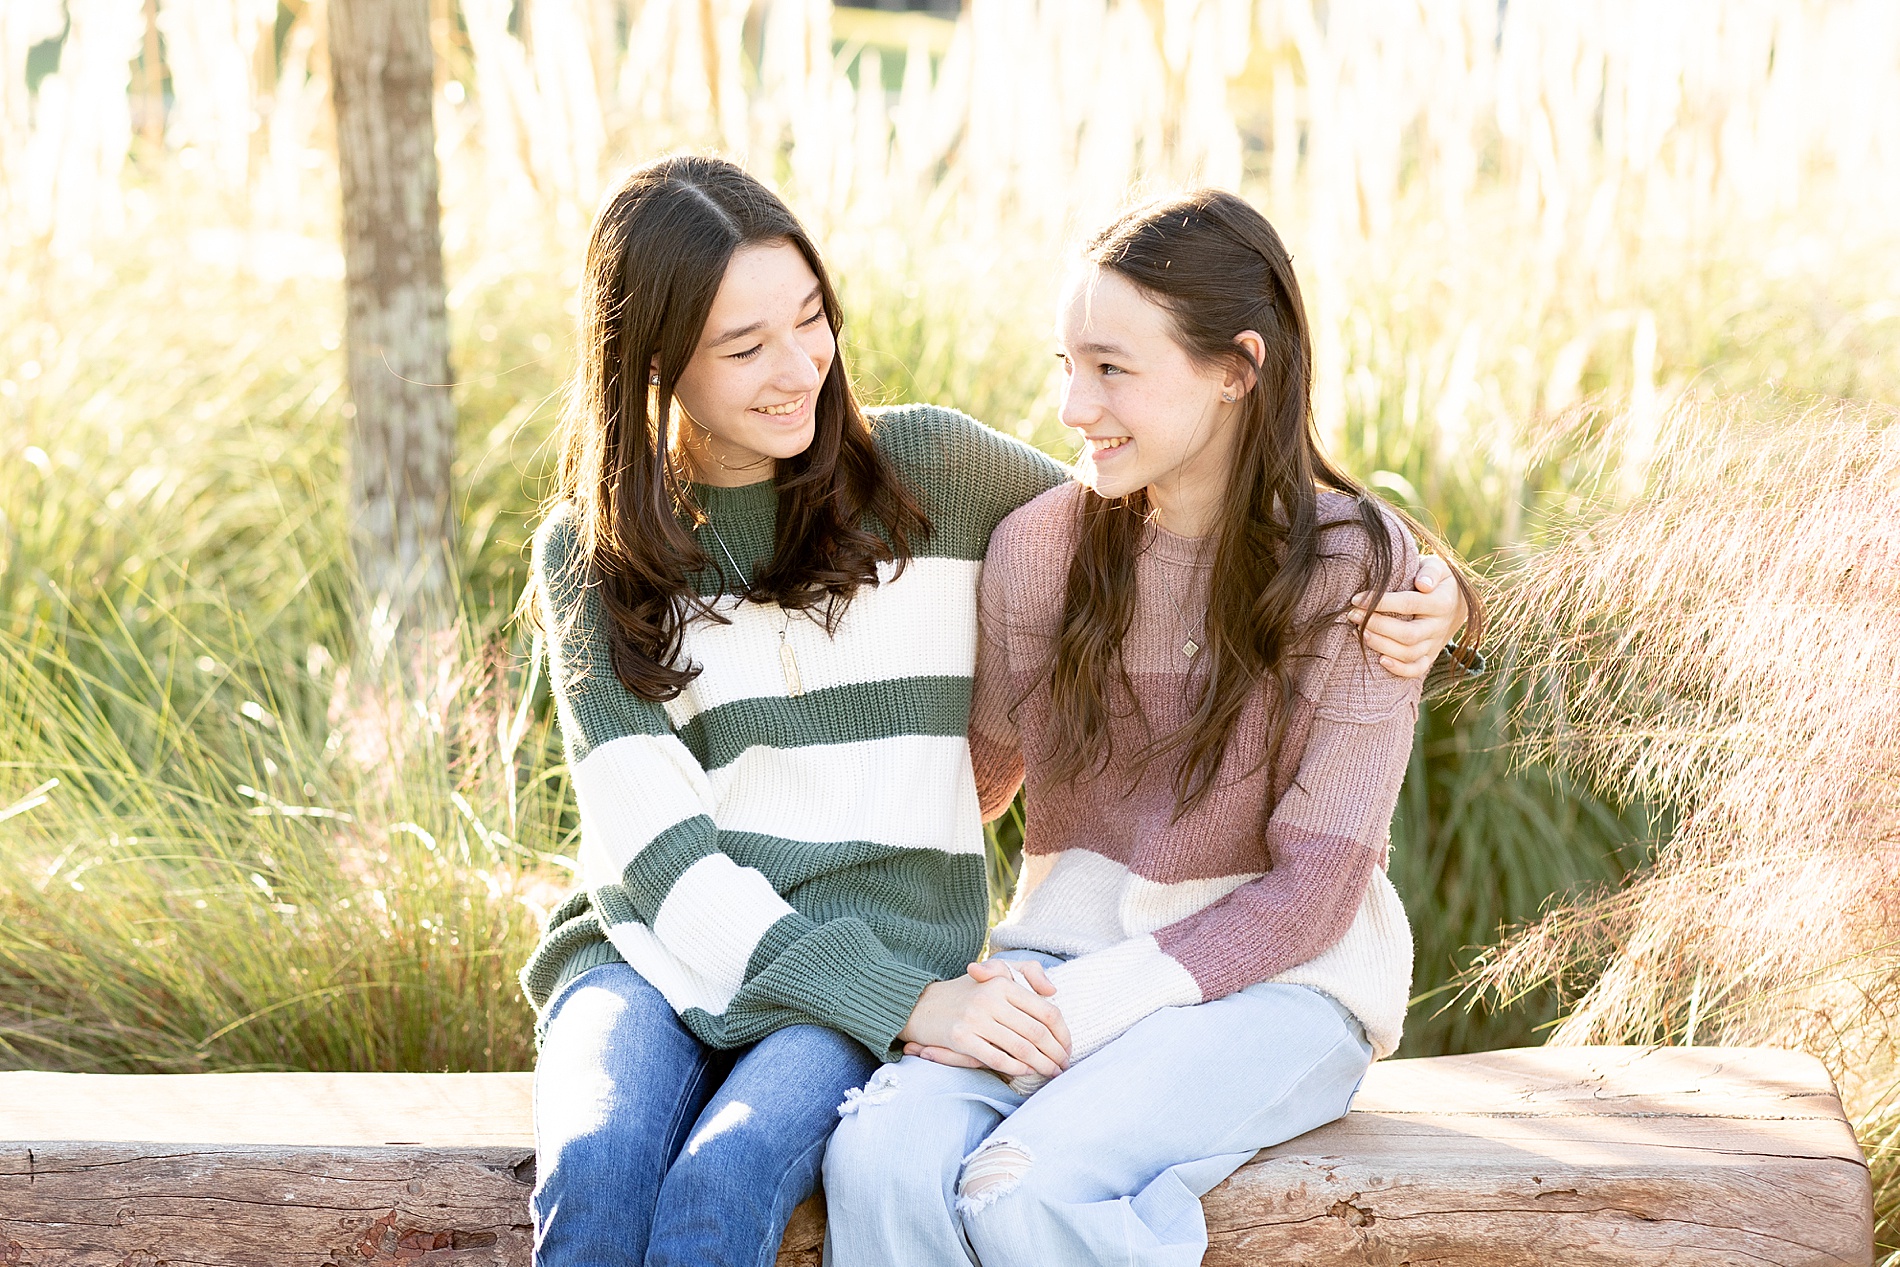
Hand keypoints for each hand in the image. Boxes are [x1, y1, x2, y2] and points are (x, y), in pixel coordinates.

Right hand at [898, 960, 1068, 1078]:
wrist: (922, 1005)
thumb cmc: (968, 992)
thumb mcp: (997, 972)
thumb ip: (1028, 972)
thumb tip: (1053, 991)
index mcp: (1003, 982)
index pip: (1046, 1011)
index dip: (1063, 1033)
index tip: (1068, 1046)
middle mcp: (990, 998)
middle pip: (1037, 1033)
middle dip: (1056, 1053)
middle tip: (1064, 1065)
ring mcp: (974, 1018)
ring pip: (1021, 1048)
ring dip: (1041, 1065)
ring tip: (1051, 1073)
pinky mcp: (960, 1038)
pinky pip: (997, 1058)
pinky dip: (1016, 1068)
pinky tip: (1026, 1072)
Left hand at [1346, 554, 1466, 678]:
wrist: (1456, 601)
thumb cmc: (1437, 579)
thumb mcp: (1437, 566)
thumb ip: (1430, 571)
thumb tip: (1422, 584)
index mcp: (1442, 602)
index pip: (1408, 604)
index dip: (1380, 602)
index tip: (1356, 599)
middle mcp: (1439, 626)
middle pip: (1408, 634)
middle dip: (1376, 626)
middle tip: (1353, 615)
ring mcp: (1435, 643)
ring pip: (1409, 654)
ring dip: (1381, 645)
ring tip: (1359, 632)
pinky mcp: (1431, 655)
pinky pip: (1417, 669)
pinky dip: (1399, 669)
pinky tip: (1380, 660)